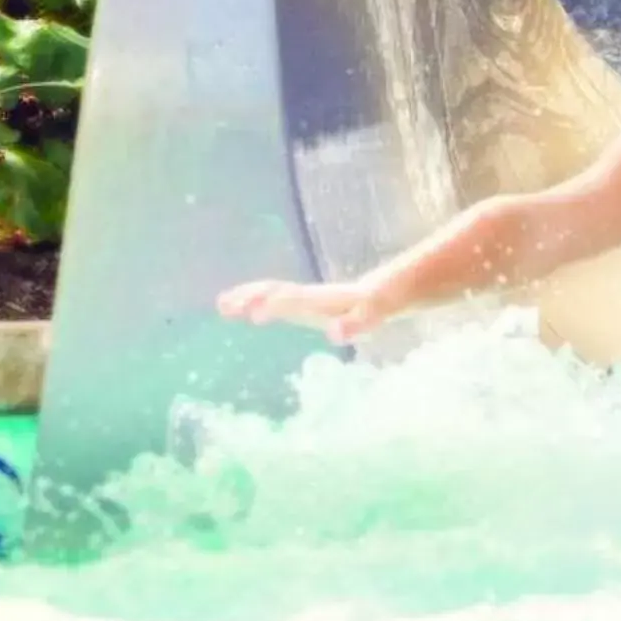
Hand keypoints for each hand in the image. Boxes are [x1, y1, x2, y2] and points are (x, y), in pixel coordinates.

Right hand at [216, 276, 386, 342]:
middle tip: (223, 305)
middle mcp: (316, 297)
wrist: (399, 286)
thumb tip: (333, 335)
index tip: (249, 312)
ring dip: (250, 298)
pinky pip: (283, 301)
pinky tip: (241, 308)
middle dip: (253, 298)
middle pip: (280, 293)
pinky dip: (259, 302)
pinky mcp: (315, 305)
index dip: (272, 304)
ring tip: (222, 304)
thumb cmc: (388, 299)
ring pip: (277, 294)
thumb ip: (358, 322)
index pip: (293, 299)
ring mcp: (314, 300)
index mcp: (327, 298)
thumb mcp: (379, 311)